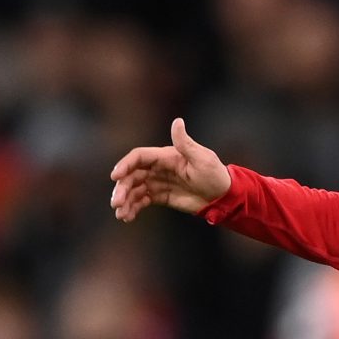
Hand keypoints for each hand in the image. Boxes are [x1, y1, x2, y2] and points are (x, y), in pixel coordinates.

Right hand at [109, 118, 231, 220]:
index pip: (139, 157)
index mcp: (166, 156)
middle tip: (116, 203)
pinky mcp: (160, 196)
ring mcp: (158, 182)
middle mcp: (158, 168)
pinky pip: (142, 200)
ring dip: (125, 201)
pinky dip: (133, 208)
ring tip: (121, 215)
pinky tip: (128, 217)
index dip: (125, 165)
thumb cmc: (215, 175)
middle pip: (132, 175)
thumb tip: (177, 121)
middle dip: (122, 188)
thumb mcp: (202, 159)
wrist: (224, 197)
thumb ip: (185, 143)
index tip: (115, 176)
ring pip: (134, 189)